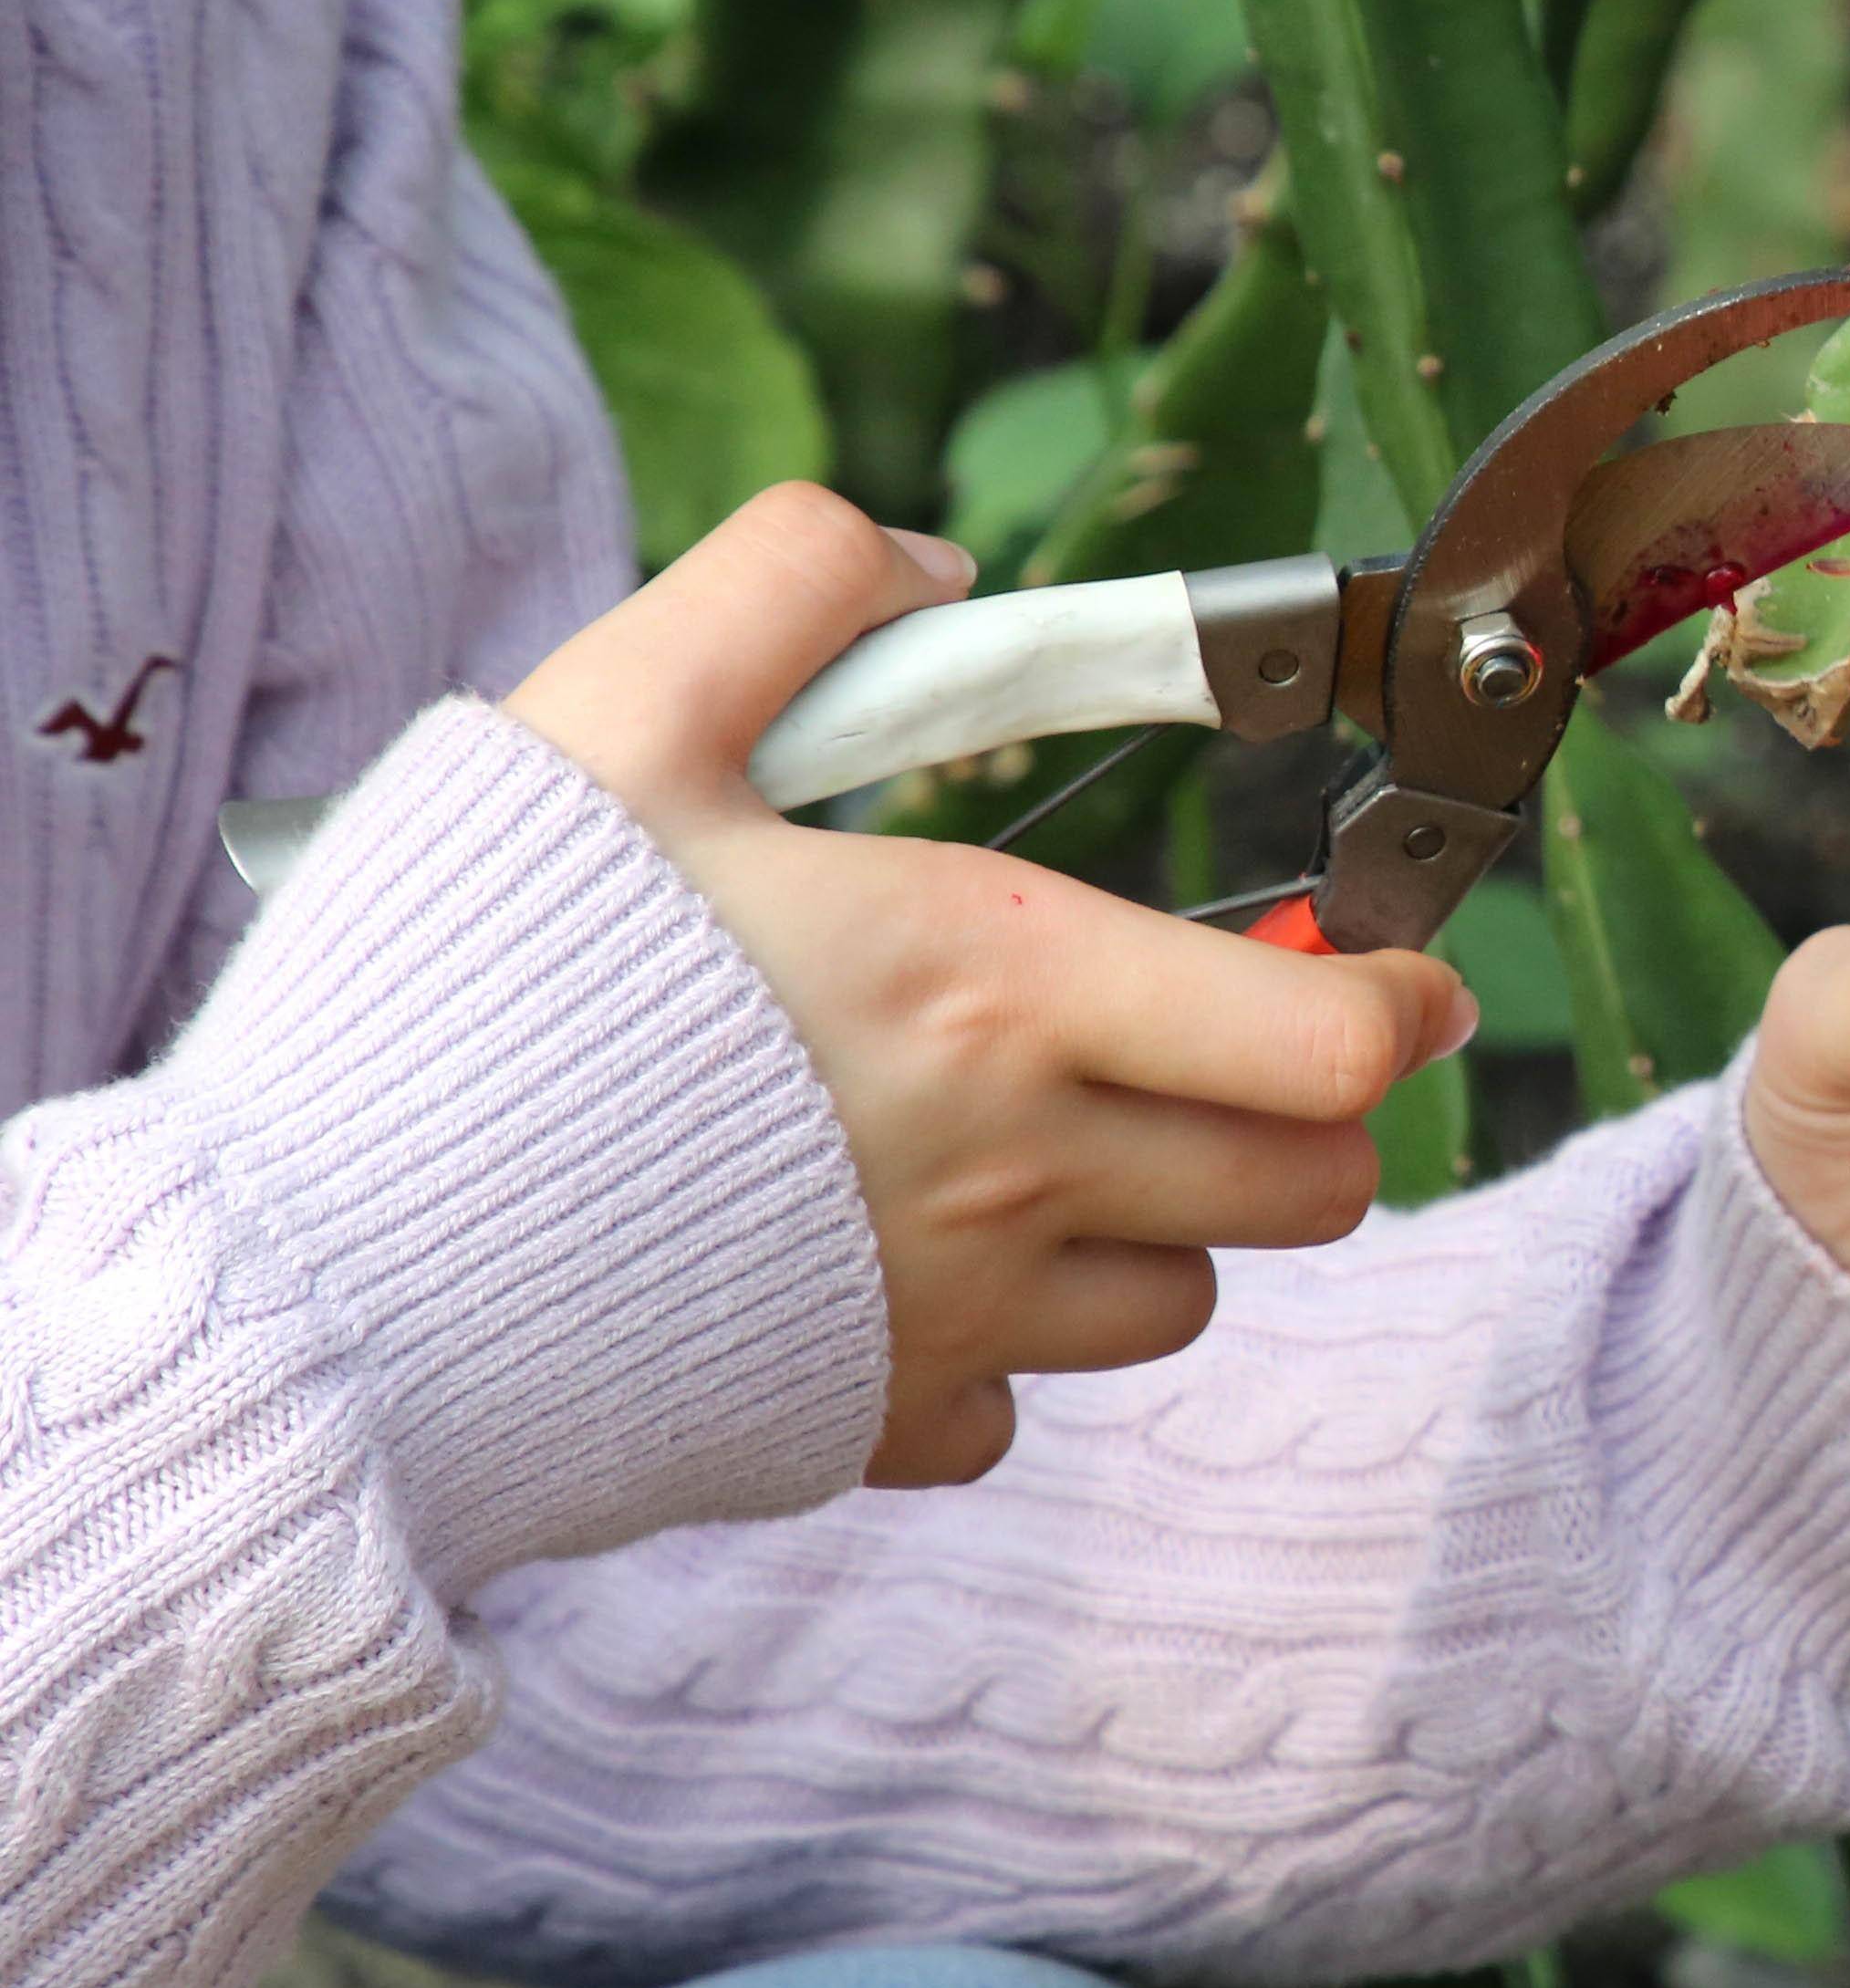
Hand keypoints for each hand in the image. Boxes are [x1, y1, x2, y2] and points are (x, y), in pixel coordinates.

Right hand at [507, 488, 1474, 1486]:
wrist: (313, 1264)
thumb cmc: (462, 982)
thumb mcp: (613, 715)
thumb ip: (786, 588)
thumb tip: (926, 558)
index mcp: (995, 993)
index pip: (1334, 1045)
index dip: (1397, 1002)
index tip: (1390, 968)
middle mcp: (1014, 1176)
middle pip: (1311, 1189)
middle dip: (1302, 1115)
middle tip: (1217, 1045)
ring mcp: (948, 1325)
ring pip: (1182, 1299)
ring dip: (1154, 1225)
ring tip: (1029, 1141)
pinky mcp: (862, 1430)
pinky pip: (1013, 1410)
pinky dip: (991, 1351)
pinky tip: (883, 1262)